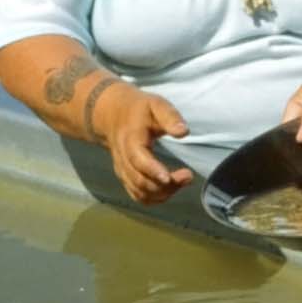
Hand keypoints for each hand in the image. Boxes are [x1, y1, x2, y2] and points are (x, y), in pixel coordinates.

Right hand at [92, 84, 193, 204]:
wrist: (113, 116)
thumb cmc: (139, 110)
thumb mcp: (156, 104)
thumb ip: (170, 117)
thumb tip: (184, 132)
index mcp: (130, 140)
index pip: (138, 160)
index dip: (153, 171)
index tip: (169, 177)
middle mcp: (123, 159)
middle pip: (140, 180)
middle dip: (165, 185)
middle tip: (188, 176)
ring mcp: (123, 171)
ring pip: (140, 191)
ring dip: (163, 193)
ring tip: (183, 181)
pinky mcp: (126, 177)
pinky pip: (139, 195)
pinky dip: (155, 197)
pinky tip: (171, 189)